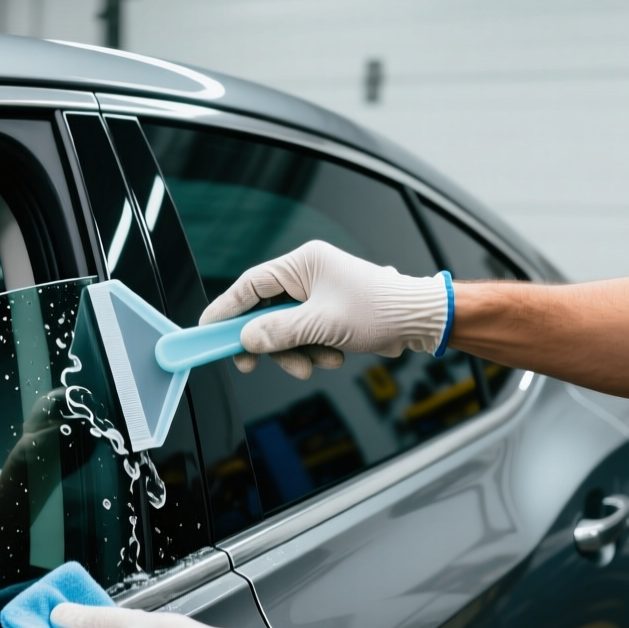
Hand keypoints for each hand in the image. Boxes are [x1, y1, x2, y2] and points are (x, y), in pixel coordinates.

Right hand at [200, 240, 449, 378]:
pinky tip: (333, 356)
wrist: (420, 321)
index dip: (226, 309)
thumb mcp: (323, 324)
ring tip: (320, 361)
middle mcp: (307, 275)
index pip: (250, 284)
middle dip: (269, 342)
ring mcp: (317, 295)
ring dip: (297, 352)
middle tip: (253, 364)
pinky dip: (312, 351)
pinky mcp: (328, 313)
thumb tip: (247, 340)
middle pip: (265, 312)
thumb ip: (279, 332)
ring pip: (285, 330)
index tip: (208, 331)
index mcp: (303, 264)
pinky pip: (304, 336)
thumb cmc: (381, 309)